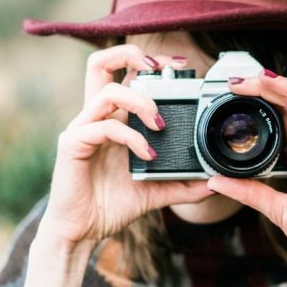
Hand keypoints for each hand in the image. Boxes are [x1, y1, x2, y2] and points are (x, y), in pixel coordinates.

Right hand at [42, 44, 213, 249]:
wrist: (82, 232)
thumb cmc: (110, 206)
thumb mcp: (155, 192)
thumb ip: (182, 185)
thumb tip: (213, 182)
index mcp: (112, 119)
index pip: (125, 74)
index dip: (149, 61)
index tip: (181, 65)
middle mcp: (95, 117)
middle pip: (100, 63)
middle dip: (132, 53)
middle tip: (162, 67)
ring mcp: (82, 128)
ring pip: (107, 91)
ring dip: (140, 102)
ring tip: (161, 125)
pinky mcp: (73, 145)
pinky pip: (103, 127)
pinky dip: (131, 137)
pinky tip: (147, 155)